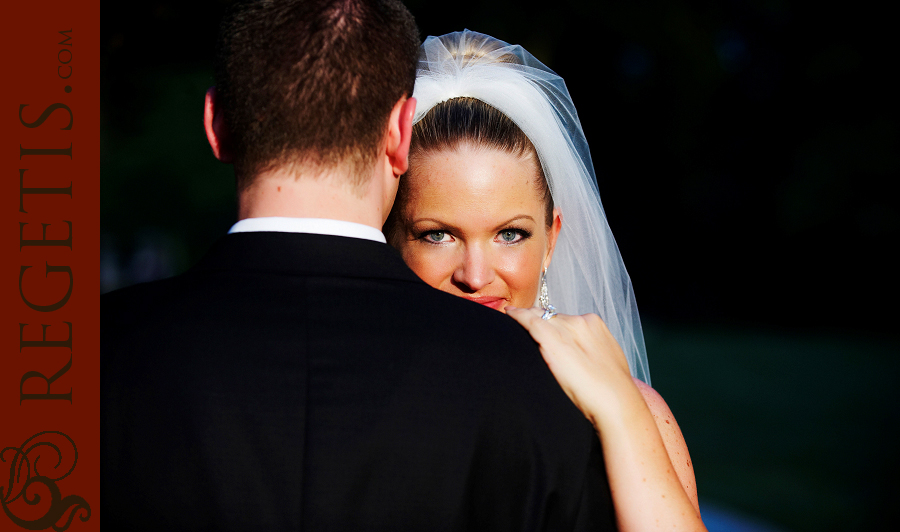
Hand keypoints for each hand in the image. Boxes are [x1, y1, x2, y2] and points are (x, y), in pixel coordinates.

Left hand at [505, 307, 637, 425]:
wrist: (616, 402)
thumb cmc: (612, 390)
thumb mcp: (606, 360)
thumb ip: (592, 351)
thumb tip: (581, 357)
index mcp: (596, 325)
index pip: (567, 319)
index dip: (552, 323)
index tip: (542, 328)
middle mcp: (581, 321)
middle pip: (552, 316)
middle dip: (539, 321)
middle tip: (523, 326)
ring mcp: (566, 329)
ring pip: (540, 317)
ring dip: (527, 319)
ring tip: (513, 320)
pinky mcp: (552, 339)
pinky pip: (530, 321)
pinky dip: (518, 317)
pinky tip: (510, 315)